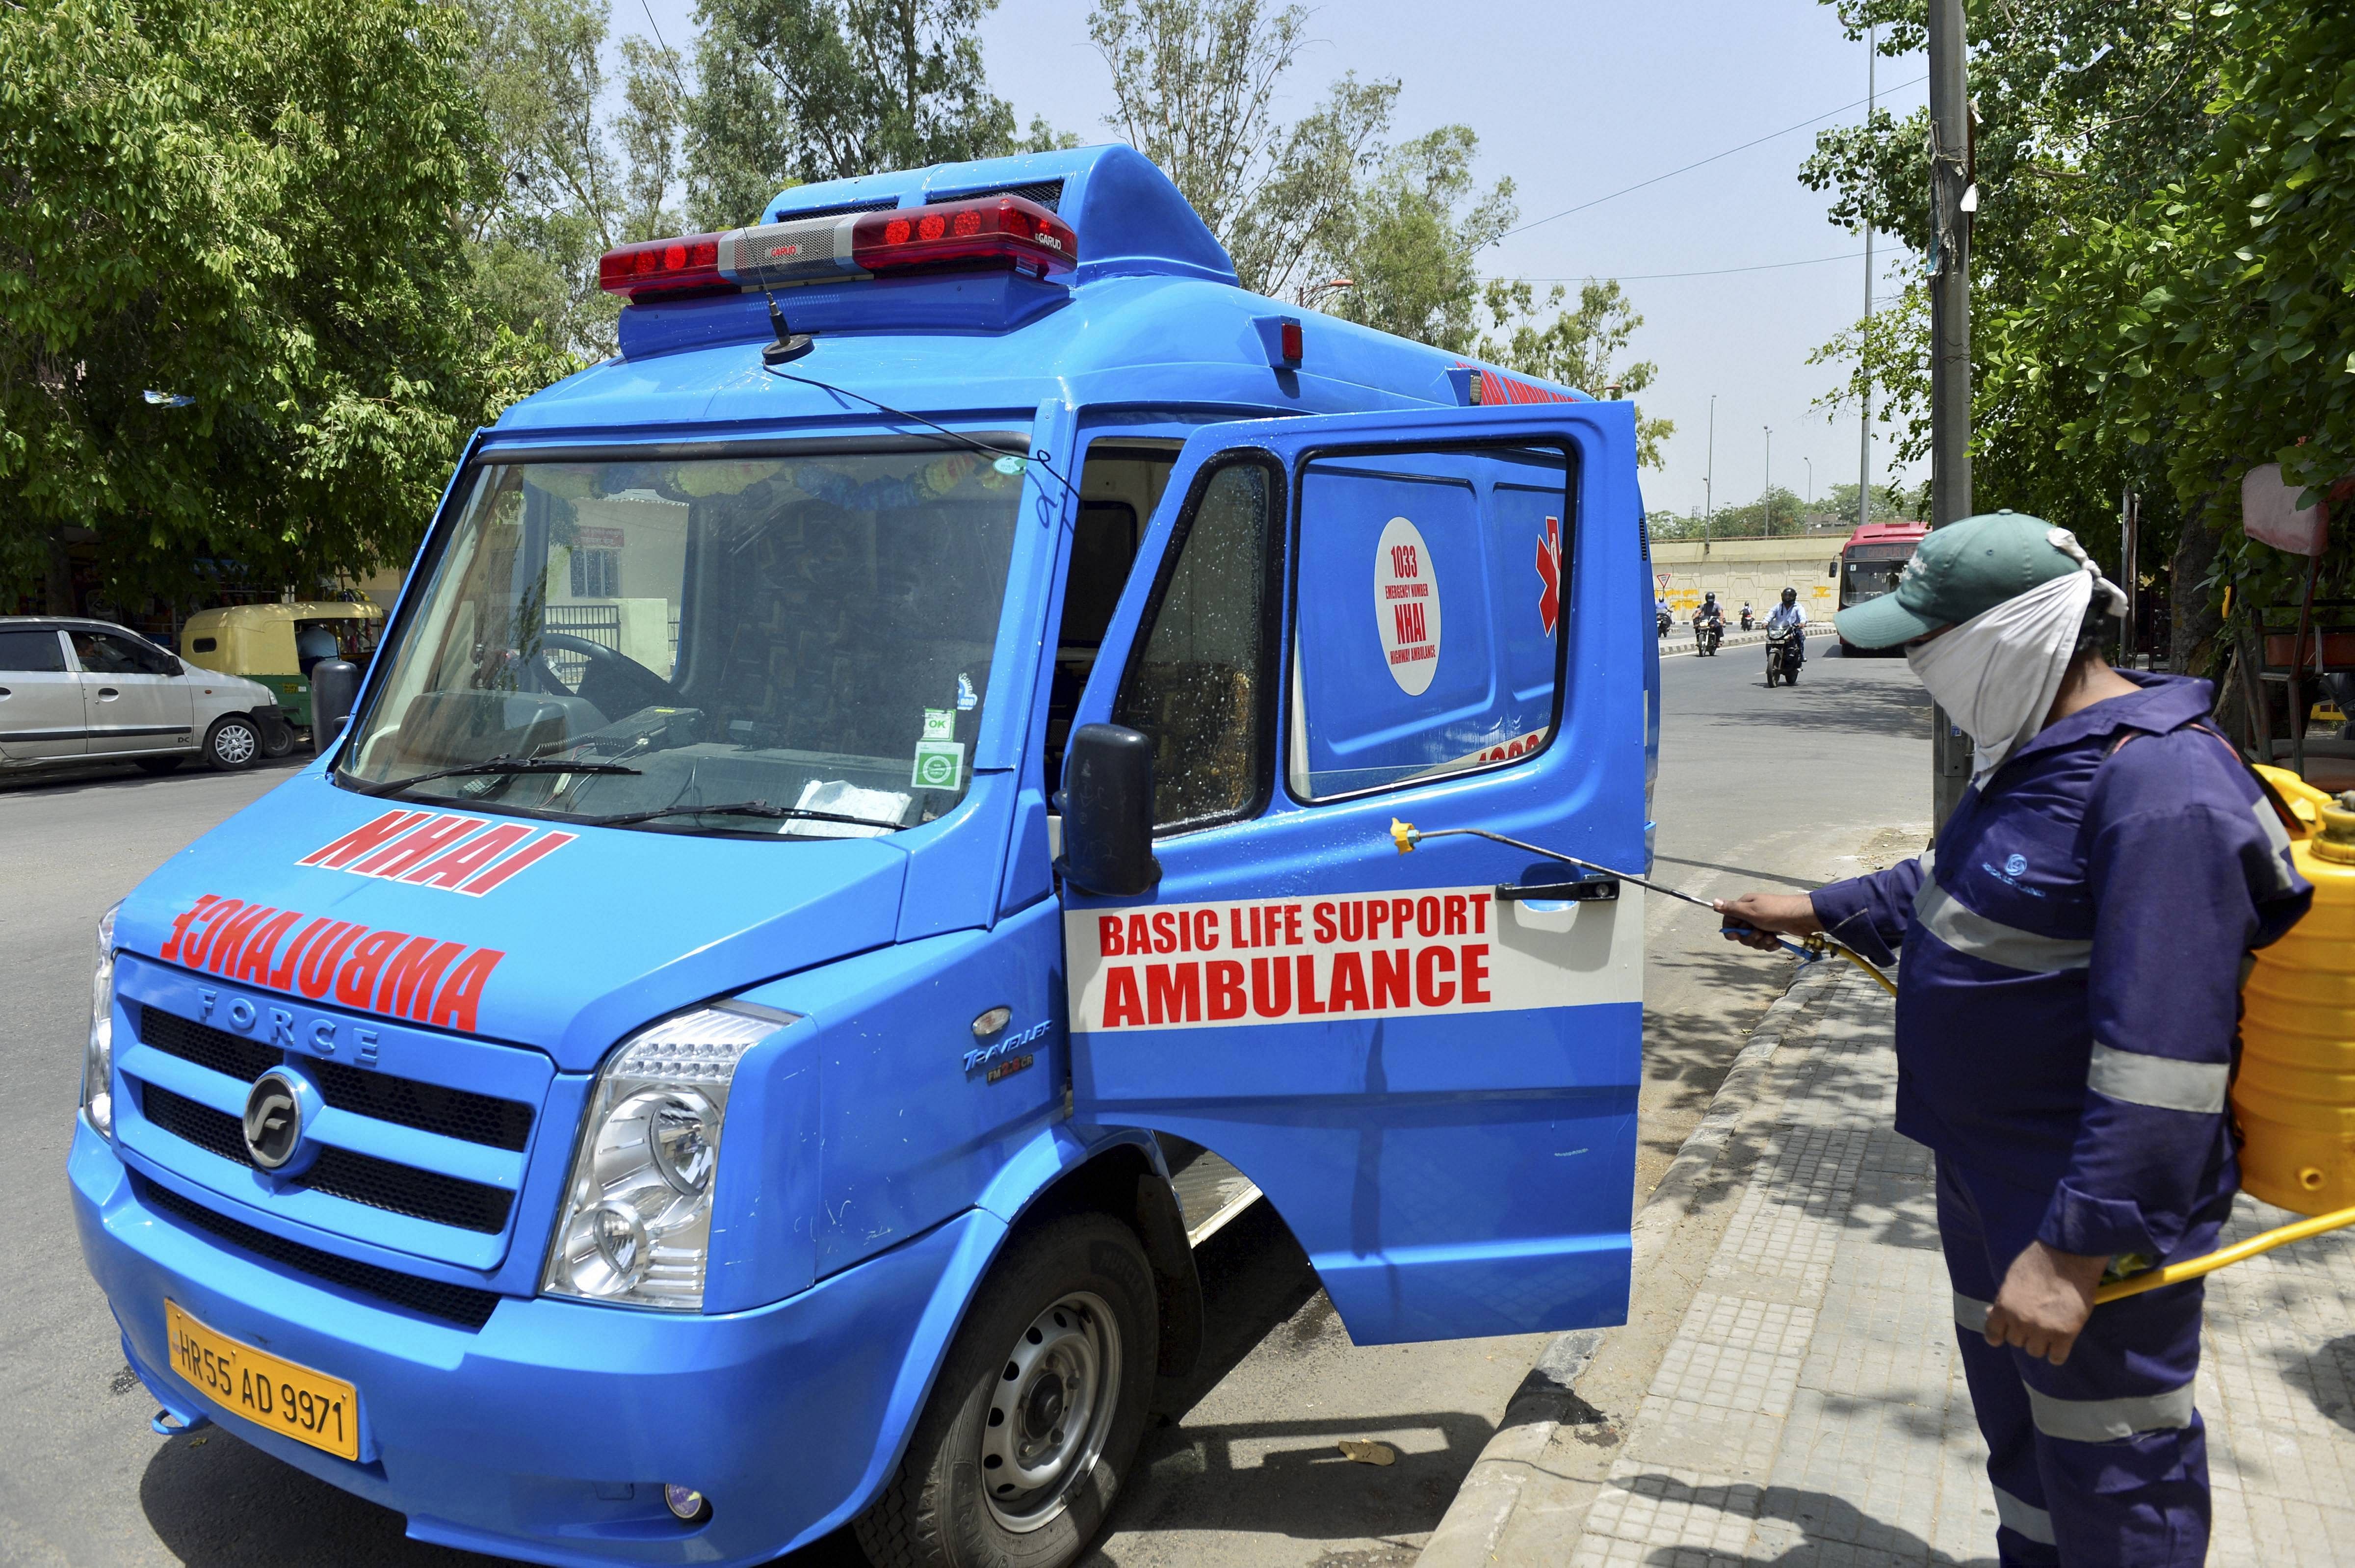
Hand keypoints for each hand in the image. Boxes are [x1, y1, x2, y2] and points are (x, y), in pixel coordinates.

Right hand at [1713, 892, 1820, 949]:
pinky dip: (1770, 944)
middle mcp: (1753, 914)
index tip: (1736, 936)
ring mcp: (1763, 923)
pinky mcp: (1773, 931)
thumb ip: (1732, 909)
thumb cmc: (1776, 912)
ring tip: (1771, 938)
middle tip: (1760, 934)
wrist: (1803, 917)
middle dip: (1750, 938)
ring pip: (1753, 940)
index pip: (1729, 921)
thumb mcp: (1751, 911)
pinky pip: (1765, 943)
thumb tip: (1714, 901)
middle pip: (1741, 933)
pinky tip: (1777, 942)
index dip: (1732, 931)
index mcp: (1745, 906)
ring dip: (1761, 942)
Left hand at [1984, 1242, 2105, 1364]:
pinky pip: (2057, 1357)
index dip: (1998, 1335)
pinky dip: (2057, 1353)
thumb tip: (1991, 1314)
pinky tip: (2060, 1342)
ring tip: (2049, 1330)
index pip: (1993, 1335)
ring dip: (2041, 1343)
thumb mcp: (2011, 1279)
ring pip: (2035, 1351)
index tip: (2004, 1334)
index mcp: (2003, 1307)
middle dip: (2023, 1334)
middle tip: (2035, 1321)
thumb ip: (2003, 1300)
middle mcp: (2020, 1322)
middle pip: (2016, 1342)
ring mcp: (2043, 1330)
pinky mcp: (2065, 1334)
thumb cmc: (2038, 1263)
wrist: (2069, 1256)